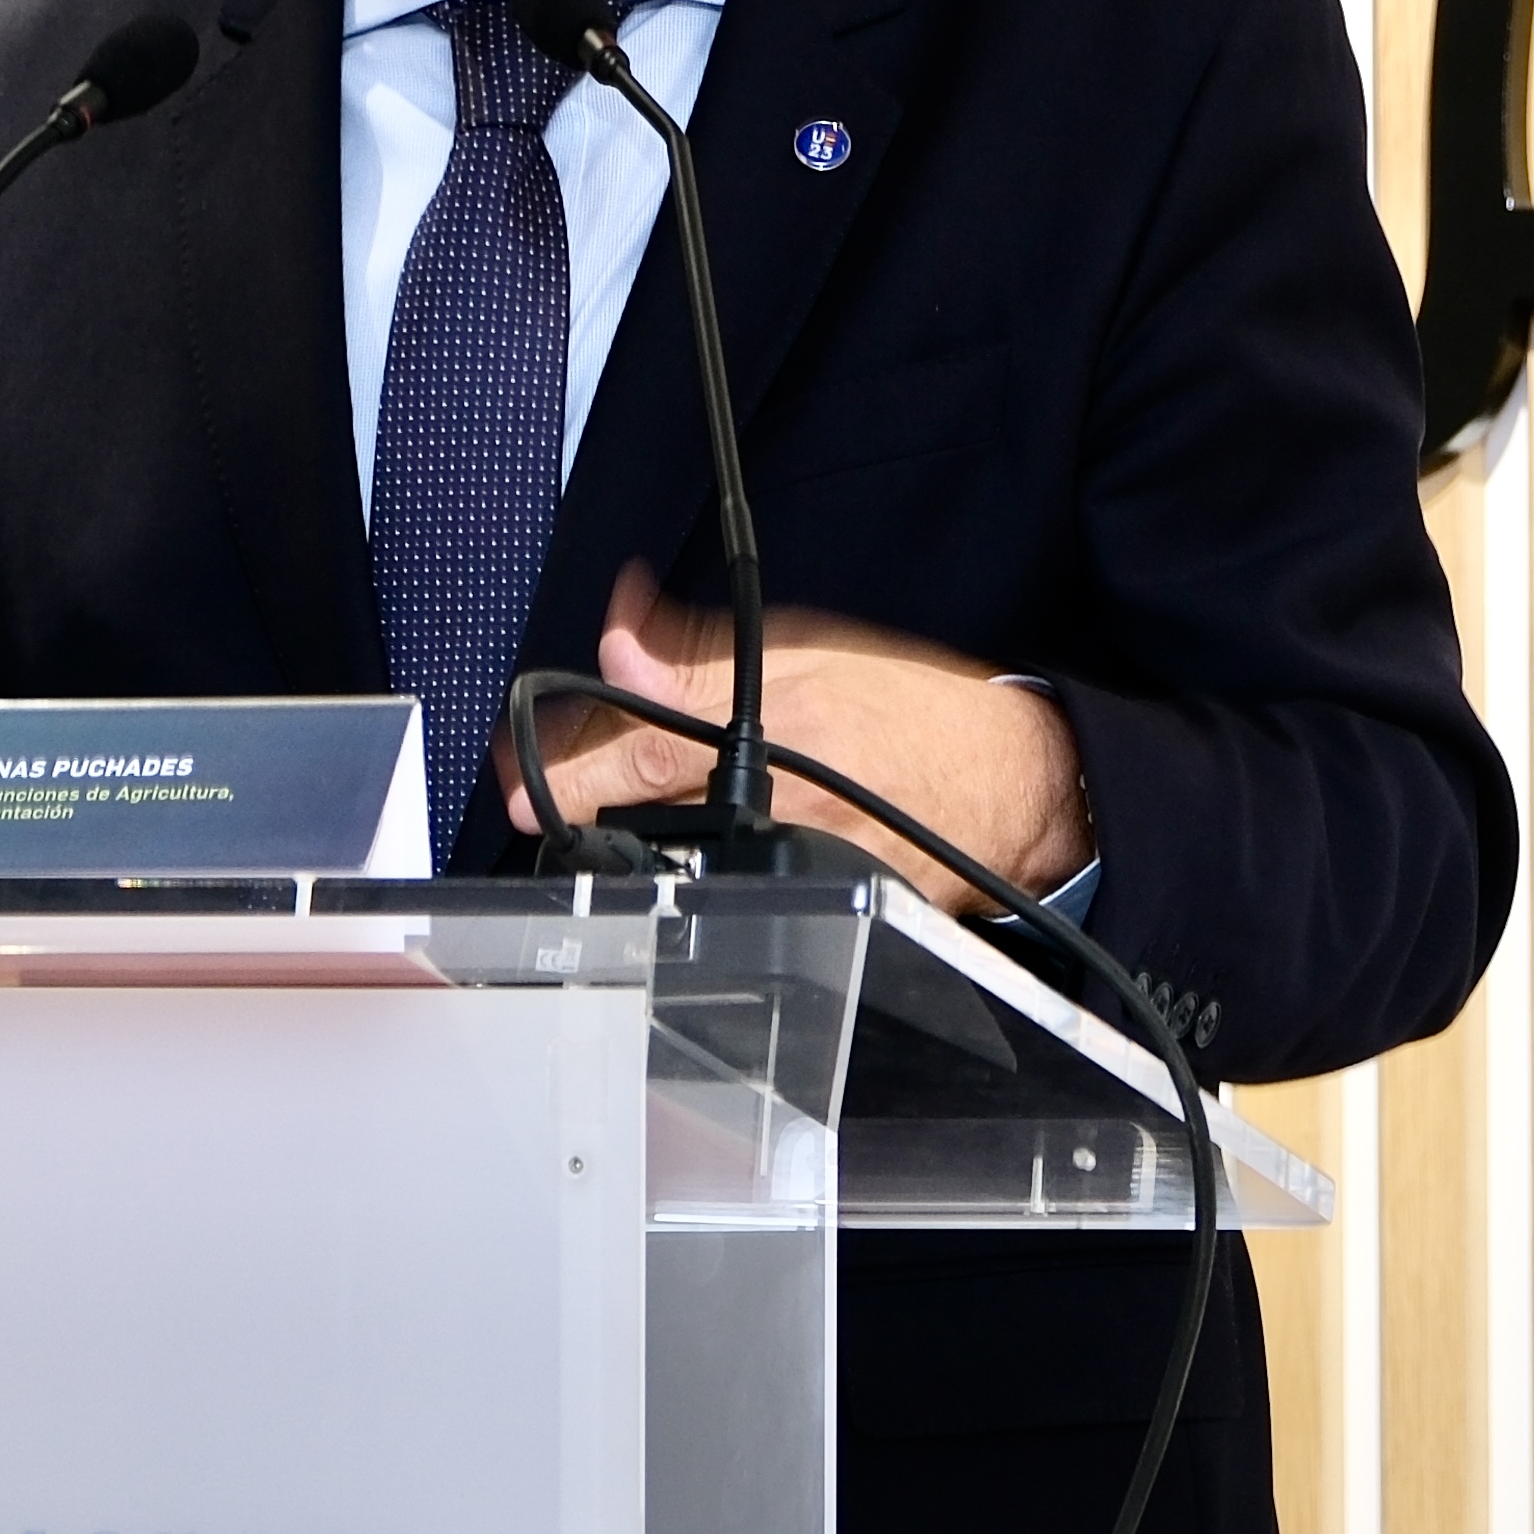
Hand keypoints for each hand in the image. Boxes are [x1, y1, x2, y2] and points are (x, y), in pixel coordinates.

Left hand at [510, 558, 1095, 899]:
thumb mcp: (801, 649)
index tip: (524, 787)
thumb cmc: (910, 707)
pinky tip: (690, 859)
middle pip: (648, 819)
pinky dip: (702, 879)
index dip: (573, 769)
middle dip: (589, 809)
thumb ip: (699, 649)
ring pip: (682, 864)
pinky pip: (737, 898)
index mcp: (777, 723)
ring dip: (637, 845)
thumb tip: (622, 628)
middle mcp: (786, 797)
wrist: (1008, 777)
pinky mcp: (826, 905)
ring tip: (616, 819)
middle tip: (540, 800)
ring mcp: (805, 859)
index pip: (644, 750)